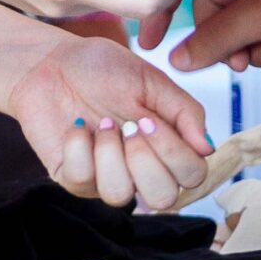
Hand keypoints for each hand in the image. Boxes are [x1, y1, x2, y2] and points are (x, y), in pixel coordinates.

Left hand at [9, 33, 214, 210]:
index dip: (175, 153)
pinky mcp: (73, 177)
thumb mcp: (151, 80)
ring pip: (121, 196)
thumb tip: (207, 149)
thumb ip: (184, 112)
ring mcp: (106, 177)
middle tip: (129, 125)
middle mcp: (140, 168)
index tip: (149, 119)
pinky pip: (82, 181)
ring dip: (110, 154)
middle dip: (146, 160)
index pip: (193, 175)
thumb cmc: (103, 68)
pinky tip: (76, 126)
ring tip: (101, 124)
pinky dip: (79, 147)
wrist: (52, 61)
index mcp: (166, 146)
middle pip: (164, 198)